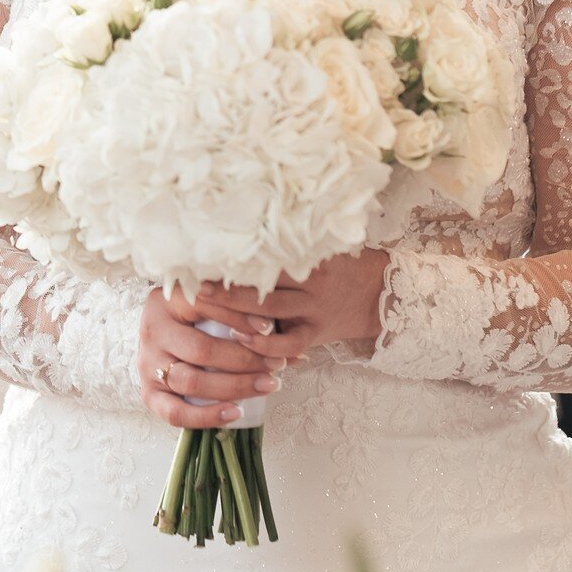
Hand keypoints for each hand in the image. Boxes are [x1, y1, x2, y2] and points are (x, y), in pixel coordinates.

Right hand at [137, 281, 287, 427]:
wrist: (161, 335)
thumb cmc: (196, 320)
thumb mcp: (213, 307)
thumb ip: (246, 319)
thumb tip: (298, 353)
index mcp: (167, 301)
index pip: (204, 306)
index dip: (239, 318)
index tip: (270, 327)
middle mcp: (153, 331)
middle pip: (201, 350)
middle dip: (245, 359)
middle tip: (277, 364)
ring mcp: (147, 364)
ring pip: (190, 381)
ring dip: (234, 386)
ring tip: (267, 385)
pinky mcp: (148, 393)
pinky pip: (175, 412)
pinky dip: (206, 416)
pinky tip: (235, 413)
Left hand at [196, 248, 391, 356]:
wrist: (379, 294)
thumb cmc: (338, 268)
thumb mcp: (319, 250)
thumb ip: (287, 245)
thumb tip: (241, 226)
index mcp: (306, 257)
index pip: (264, 254)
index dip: (234, 254)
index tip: (203, 251)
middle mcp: (309, 282)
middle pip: (260, 281)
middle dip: (225, 282)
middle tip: (192, 280)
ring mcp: (312, 308)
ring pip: (268, 310)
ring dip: (234, 311)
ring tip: (203, 306)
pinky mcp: (315, 333)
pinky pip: (288, 342)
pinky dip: (264, 345)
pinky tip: (241, 341)